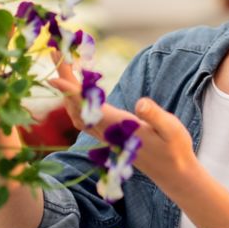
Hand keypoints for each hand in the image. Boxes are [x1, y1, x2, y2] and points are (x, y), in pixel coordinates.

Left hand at [48, 63, 197, 187]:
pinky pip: (83, 118)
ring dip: (67, 90)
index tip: (54, 79)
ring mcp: (106, 135)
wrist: (172, 173)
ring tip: (63, 66)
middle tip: (53, 54)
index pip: (90, 107)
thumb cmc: (174, 149)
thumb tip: (140, 102)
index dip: (72, 93)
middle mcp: (108, 131)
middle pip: (78, 105)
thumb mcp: (172, 130)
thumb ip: (155, 116)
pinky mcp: (108, 136)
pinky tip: (74, 93)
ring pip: (78, 112)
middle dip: (65, 80)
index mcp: (120, 127)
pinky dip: (74, 102)